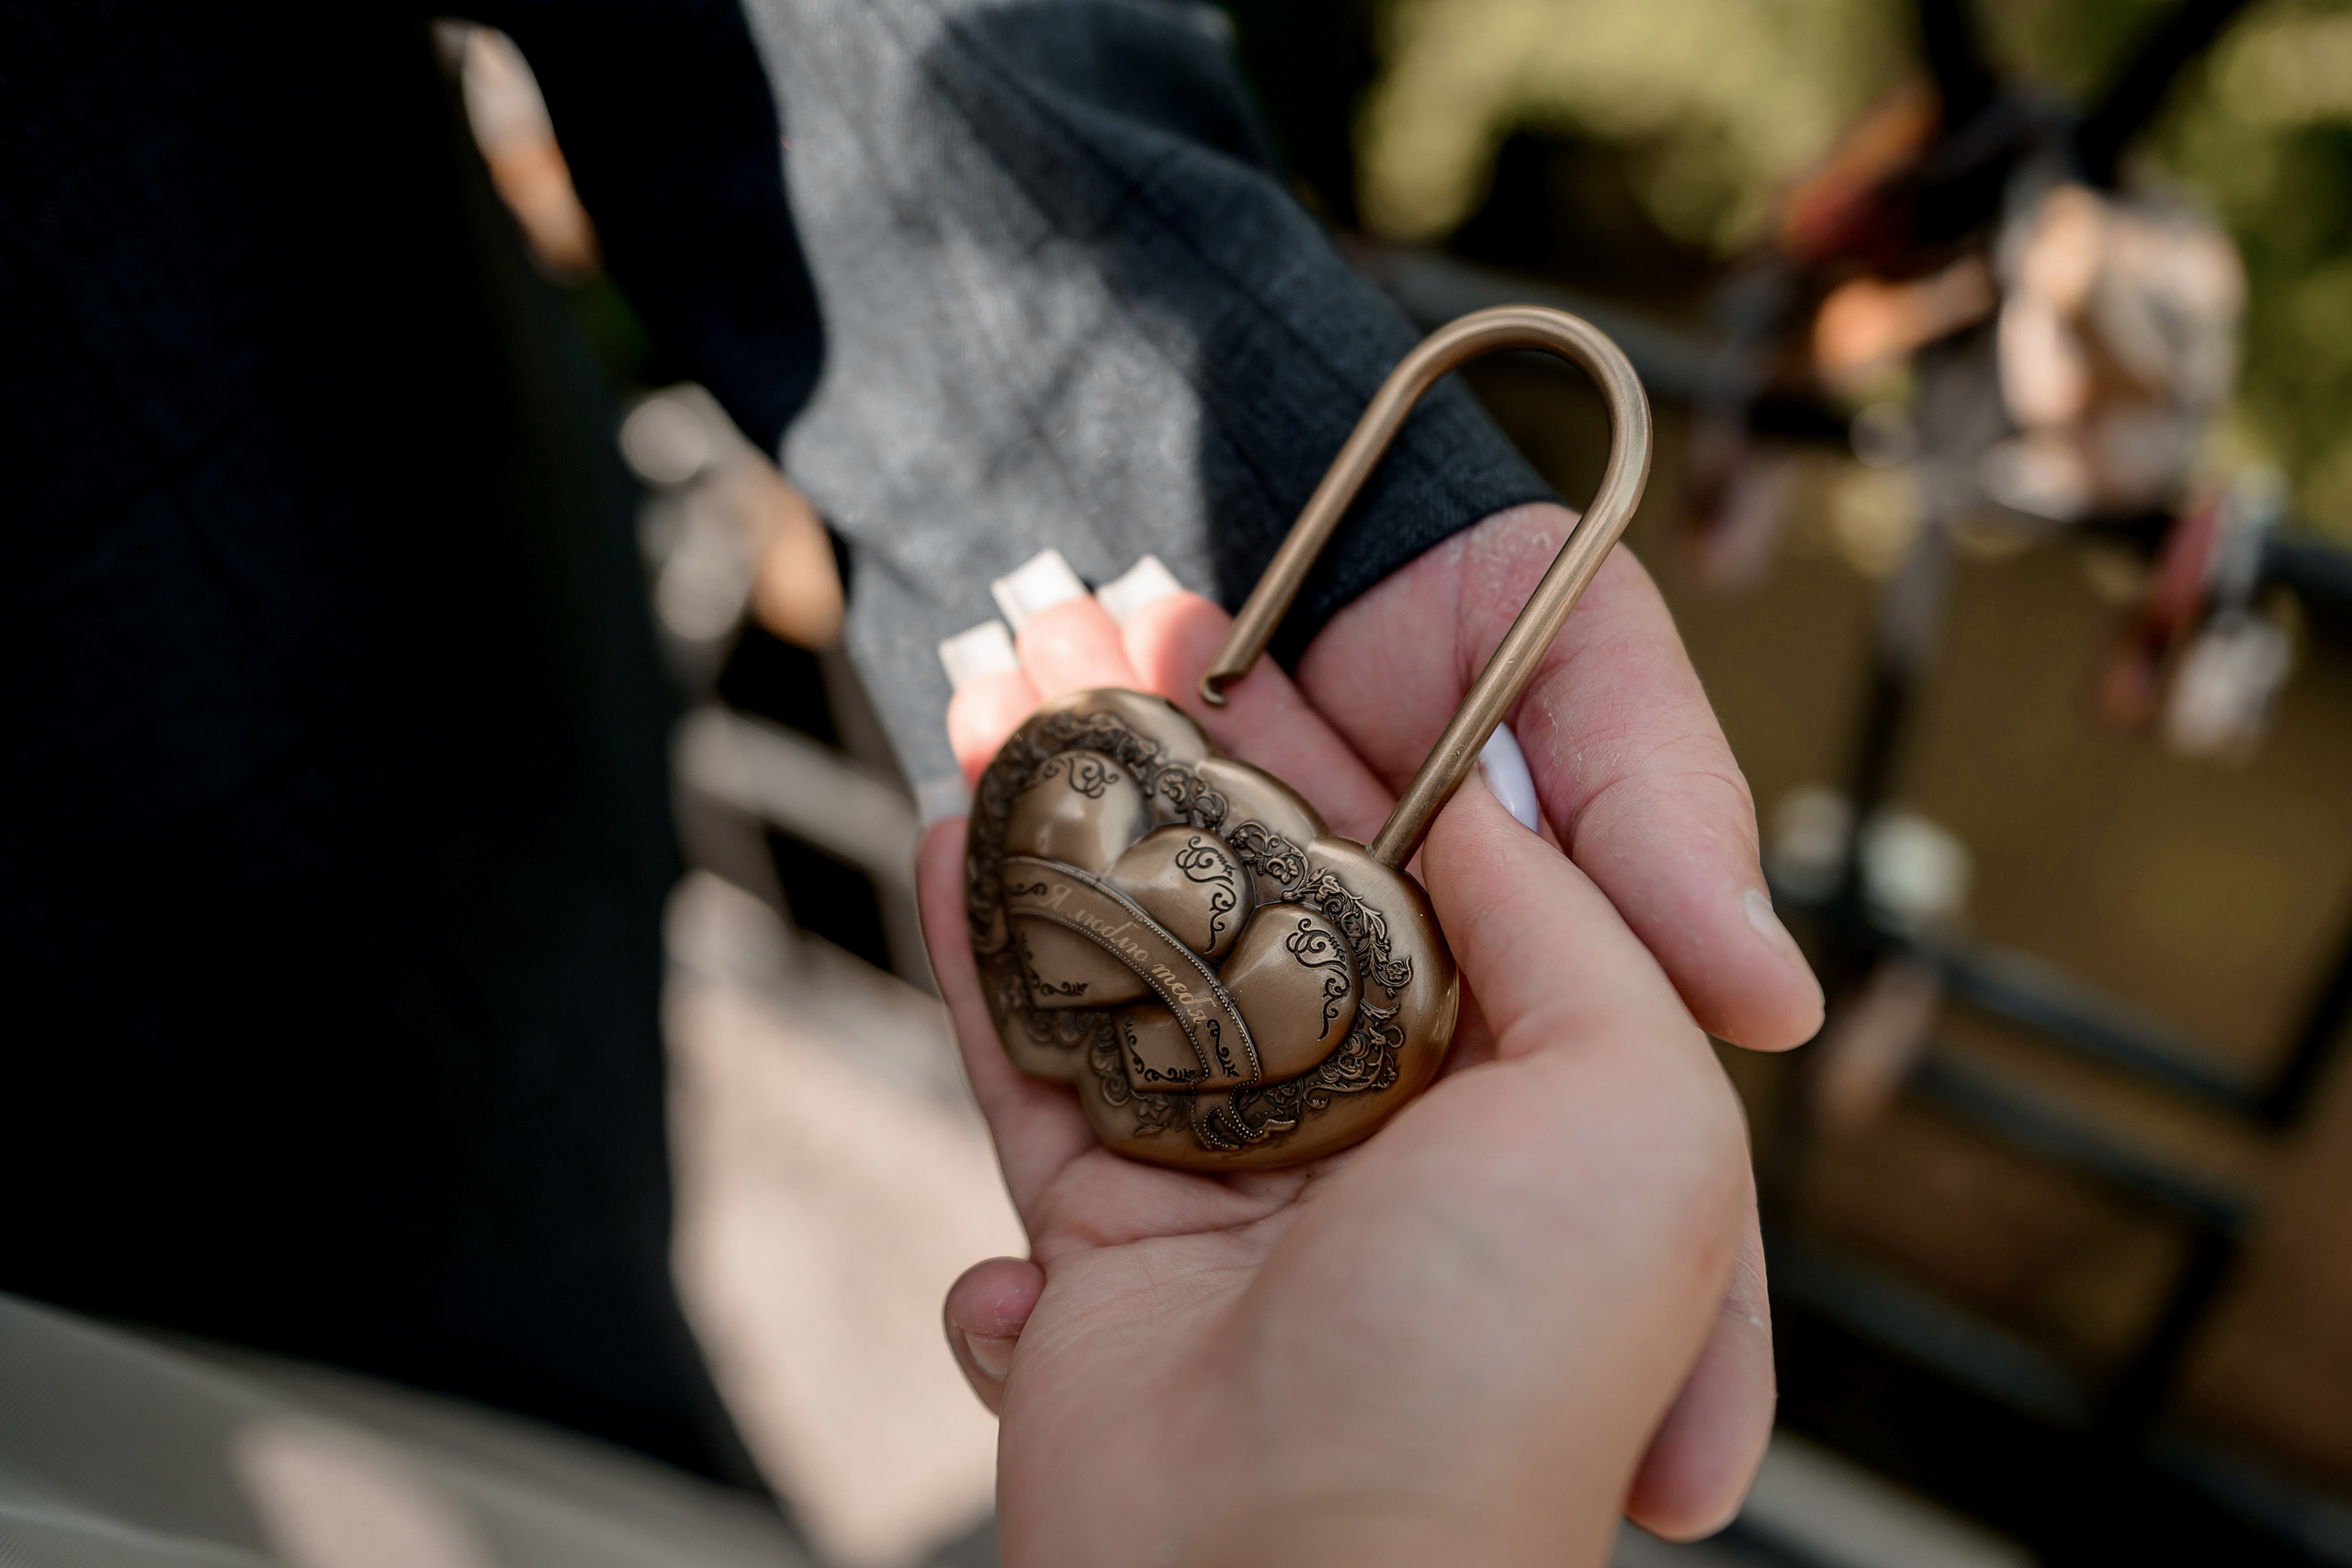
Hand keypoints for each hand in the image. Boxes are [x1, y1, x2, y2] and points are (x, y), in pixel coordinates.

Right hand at [928, 525, 1792, 1562]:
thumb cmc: (1497, 1356)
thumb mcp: (1640, 1116)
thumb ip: (1588, 929)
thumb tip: (1478, 814)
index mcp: (1541, 1105)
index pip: (1467, 884)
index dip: (1383, 753)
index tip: (1307, 637)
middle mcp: (1399, 1140)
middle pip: (1283, 901)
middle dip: (1202, 765)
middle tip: (1123, 619)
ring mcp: (1241, 1184)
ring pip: (1149, 959)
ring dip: (1081, 827)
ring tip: (1018, 684)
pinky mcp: (1106, 1238)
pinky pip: (1038, 1057)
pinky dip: (989, 944)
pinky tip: (946, 826)